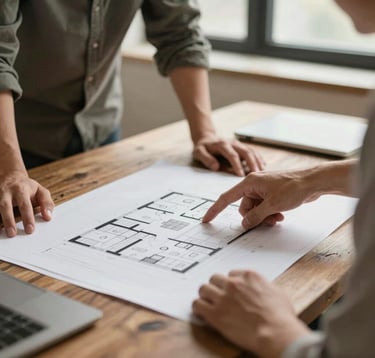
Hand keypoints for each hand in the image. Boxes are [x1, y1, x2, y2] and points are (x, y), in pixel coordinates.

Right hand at [0, 170, 53, 236]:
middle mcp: (7, 192)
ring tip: (1, 233)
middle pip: (6, 206)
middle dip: (9, 220)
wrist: (10, 176)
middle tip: (12, 234)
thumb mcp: (40, 191)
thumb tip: (48, 217)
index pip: (25, 205)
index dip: (28, 218)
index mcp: (22, 189)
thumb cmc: (27, 187)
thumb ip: (46, 203)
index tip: (30, 229)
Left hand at [192, 270, 309, 356]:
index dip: (231, 283)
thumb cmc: (281, 317)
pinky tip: (201, 312)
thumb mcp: (277, 293)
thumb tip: (262, 289)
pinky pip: (197, 305)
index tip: (231, 290)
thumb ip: (264, 286)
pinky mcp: (215, 314)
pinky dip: (198, 308)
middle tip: (217, 295)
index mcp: (249, 276)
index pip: (232, 274)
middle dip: (216, 286)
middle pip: (215, 278)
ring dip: (205, 295)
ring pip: (203, 289)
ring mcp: (223, 298)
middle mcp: (233, 284)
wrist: (276, 333)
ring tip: (207, 302)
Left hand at [193, 135, 264, 175]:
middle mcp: (233, 143)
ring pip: (252, 151)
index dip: (237, 165)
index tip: (241, 175)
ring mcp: (239, 144)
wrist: (207, 138)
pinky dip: (259, 159)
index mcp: (222, 145)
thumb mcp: (198, 152)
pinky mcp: (243, 146)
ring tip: (262, 173)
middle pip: (246, 152)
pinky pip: (253, 151)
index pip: (232, 155)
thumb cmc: (203, 148)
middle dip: (252, 163)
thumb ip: (206, 158)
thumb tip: (215, 167)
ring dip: (258, 161)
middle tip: (256, 175)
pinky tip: (263, 167)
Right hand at [202, 168, 319, 228]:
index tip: (206, 219)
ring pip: (255, 210)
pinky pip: (263, 208)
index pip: (227, 198)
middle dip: (254, 217)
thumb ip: (255, 216)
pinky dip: (269, 213)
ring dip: (264, 217)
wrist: (313, 182)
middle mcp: (254, 185)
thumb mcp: (272, 205)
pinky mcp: (271, 194)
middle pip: (244, 208)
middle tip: (268, 220)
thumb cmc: (293, 187)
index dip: (215, 209)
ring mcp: (263, 190)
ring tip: (277, 217)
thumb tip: (245, 224)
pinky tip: (280, 215)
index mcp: (249, 182)